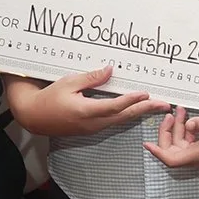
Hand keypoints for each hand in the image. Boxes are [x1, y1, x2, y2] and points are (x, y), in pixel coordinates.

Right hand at [7, 66, 165, 137]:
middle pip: (124, 116)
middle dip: (145, 110)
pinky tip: (136, 109)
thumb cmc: (49, 97)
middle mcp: (92, 123)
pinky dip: (127, 115)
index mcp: (86, 111)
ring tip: (156, 106)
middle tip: (164, 104)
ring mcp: (93, 128)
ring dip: (139, 113)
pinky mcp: (91, 128)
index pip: (114, 106)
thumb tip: (111, 70)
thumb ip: (91, 78)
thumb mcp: (68, 83)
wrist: (33, 116)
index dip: (131, 100)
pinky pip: (114, 121)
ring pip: (120, 120)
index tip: (145, 93)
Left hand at [144, 108, 198, 170]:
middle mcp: (198, 158)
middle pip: (173, 150)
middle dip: (168, 132)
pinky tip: (189, 120)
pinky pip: (190, 143)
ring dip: (178, 129)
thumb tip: (188, 123)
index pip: (171, 159)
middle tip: (169, 117)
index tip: (147, 145)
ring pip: (181, 145)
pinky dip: (186, 131)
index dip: (157, 153)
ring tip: (180, 113)